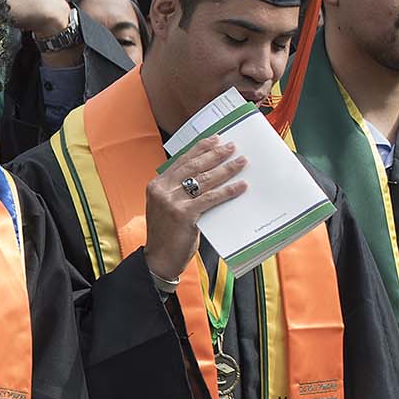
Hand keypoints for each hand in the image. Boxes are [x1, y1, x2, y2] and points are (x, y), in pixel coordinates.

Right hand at [145, 137, 248, 280]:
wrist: (159, 259)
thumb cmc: (166, 235)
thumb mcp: (167, 208)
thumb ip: (180, 192)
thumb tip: (207, 176)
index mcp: (157, 185)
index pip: (182, 161)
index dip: (200, 149)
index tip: (215, 139)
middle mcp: (162, 190)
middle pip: (194, 166)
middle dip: (215, 154)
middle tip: (232, 147)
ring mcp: (171, 202)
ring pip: (204, 180)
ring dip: (226, 169)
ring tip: (241, 162)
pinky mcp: (184, 214)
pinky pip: (211, 198)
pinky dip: (228, 191)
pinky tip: (240, 186)